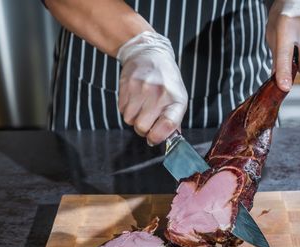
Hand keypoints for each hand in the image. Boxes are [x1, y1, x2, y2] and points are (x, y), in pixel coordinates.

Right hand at [117, 31, 187, 145]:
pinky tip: (134, 99)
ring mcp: (142, 89)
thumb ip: (173, 120)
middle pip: (142, 127)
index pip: (168, 125)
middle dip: (143, 129)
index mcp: (176, 100)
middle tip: (147, 121)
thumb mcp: (177, 98)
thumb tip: (168, 139)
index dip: (158, 136)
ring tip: (141, 107)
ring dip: (133, 118)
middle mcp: (159, 95)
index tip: (154, 138)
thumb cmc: (166, 81)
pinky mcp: (127, 86)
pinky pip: (122, 110)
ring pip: (129, 120)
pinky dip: (126, 109)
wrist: (149, 54)